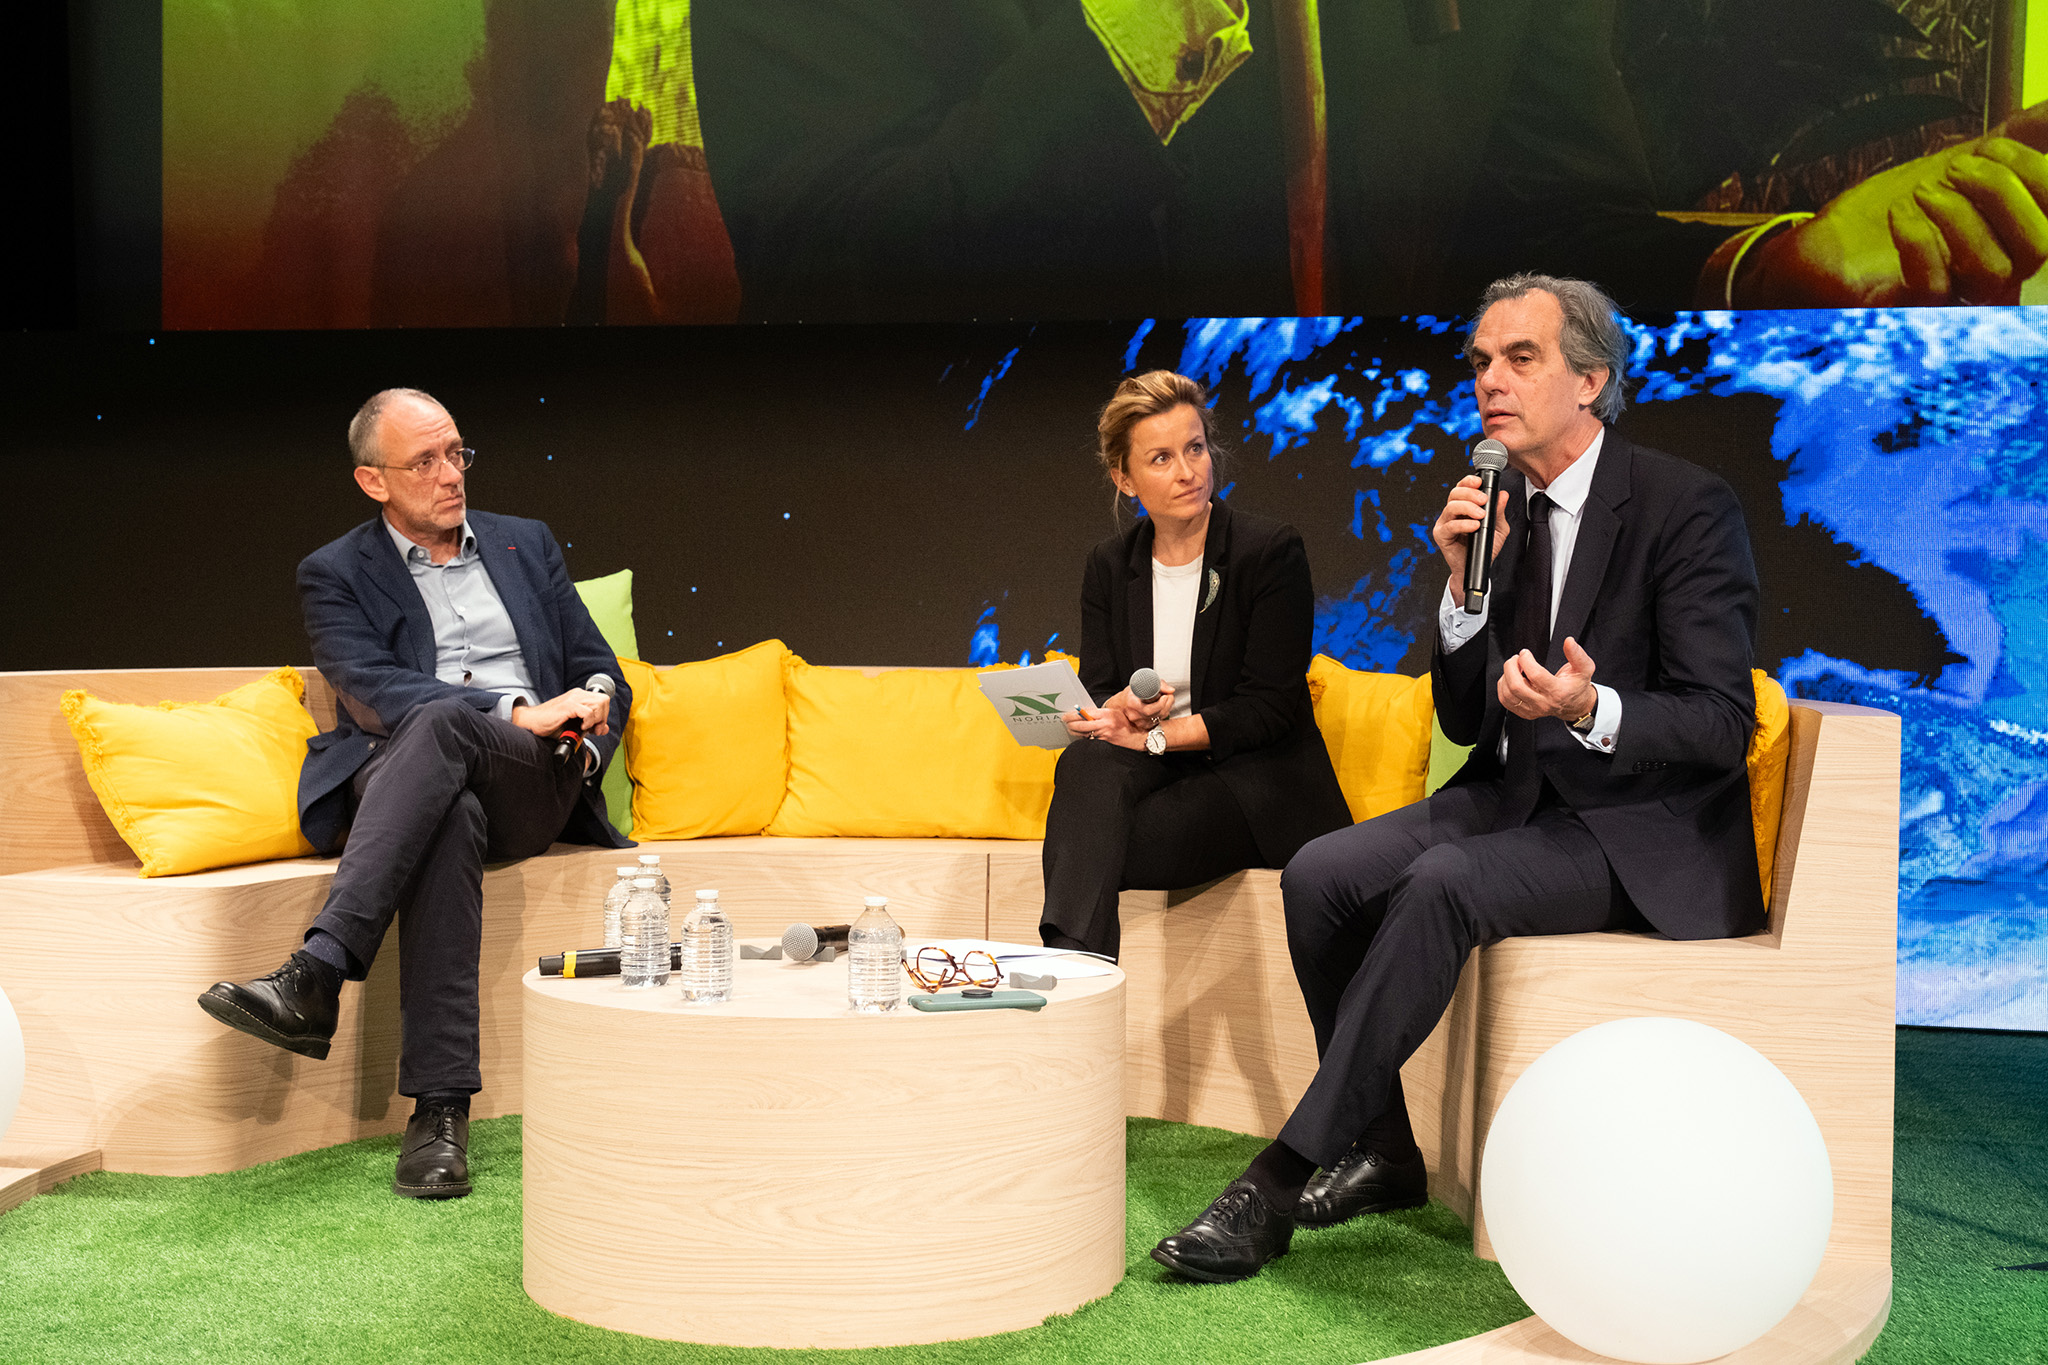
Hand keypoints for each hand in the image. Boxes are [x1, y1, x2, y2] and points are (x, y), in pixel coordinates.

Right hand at [511, 687, 611, 738]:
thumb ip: (591, 725)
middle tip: (594, 729)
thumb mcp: (574, 726)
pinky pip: (588, 712)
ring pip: (599, 704)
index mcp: (579, 697)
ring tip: (586, 728)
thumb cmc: (550, 724)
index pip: (603, 700)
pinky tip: (581, 727)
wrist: (531, 722)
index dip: (603, 715)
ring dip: (597, 719)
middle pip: (604, 700)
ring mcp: (573, 698)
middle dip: (603, 717)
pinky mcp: (567, 706)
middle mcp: (577, 695)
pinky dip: (588, 721)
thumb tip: (605, 728)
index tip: (596, 727)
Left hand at [1061, 704, 1147, 749]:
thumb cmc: (1127, 723)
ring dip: (1075, 731)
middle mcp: (1104, 724)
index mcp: (1106, 714)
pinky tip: (1080, 735)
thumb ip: (1100, 713)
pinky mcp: (1104, 742)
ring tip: (1070, 728)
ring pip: (1084, 733)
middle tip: (1065, 722)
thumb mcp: (1114, 713)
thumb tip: (1085, 713)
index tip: (1066, 715)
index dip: (1073, 714)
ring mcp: (1104, 734)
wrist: (1137, 737)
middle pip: (1081, 724)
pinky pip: (1090, 739)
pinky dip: (1084, 737)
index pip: (1085, 713)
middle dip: (1070, 724)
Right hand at [1103, 683, 1174, 731]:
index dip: (1160, 704)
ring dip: (1167, 707)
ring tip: (1166, 698)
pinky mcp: (1145, 726)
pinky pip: (1159, 720)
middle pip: (1157, 713)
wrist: (1122, 703)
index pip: (1149, 710)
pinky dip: (1163, 712)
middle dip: (1167, 704)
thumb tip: (1171, 690)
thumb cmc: (1132, 692)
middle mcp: (1135, 716)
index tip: (1165, 695)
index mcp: (1132, 704)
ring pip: (1160, 717)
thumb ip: (1158, 684)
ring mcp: (1140, 722)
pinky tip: (1162, 705)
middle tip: (1169, 695)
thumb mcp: (1142, 683)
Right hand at [1433, 475, 1511, 588]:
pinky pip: (1450, 526)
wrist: (1478, 568)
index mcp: (1464, 507)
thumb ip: (1499, 512)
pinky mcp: (1441, 536)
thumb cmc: (1485, 547)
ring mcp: (1445, 523)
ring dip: (1467, 507)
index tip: (1480, 482)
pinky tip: (1474, 526)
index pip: (1462, 488)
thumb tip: (1503, 495)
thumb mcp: (1498, 528)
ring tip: (1481, 515)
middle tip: (1484, 500)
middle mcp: (1453, 513)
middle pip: (1455, 493)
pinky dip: (1463, 524)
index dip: (1469, 482)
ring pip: (1451, 507)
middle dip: (1470, 493)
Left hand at [1498, 636, 1597, 722]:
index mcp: (1558, 692)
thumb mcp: (1584, 668)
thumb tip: (1569, 641)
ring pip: (1508, 694)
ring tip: (1514, 667)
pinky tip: (1511, 678)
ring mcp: (1533, 710)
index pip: (1536, 675)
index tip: (1526, 653)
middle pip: (1517, 686)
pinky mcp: (1525, 712)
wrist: (1575, 705)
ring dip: (1506, 676)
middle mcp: (1544, 703)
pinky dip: (1503, 686)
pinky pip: (1506, 701)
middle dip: (1511, 667)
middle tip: (1516, 658)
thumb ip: (1577, 654)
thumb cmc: (1577, 685)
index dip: (1526, 660)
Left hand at [1741, 112, 2047, 305]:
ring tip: (1922, 190)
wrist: (1824, 245)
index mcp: (2009, 243)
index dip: (2036, 174)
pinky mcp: (1902, 310)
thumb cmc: (1893, 213)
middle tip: (1957, 167)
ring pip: (1995, 272)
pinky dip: (1920, 242)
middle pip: (2038, 247)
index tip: (1991, 143)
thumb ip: (2014, 137)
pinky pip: (1933, 290)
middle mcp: (1988, 280)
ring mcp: (1949, 301)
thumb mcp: (1958, 163)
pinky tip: (1900, 213)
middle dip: (2002, 192)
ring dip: (1961, 216)